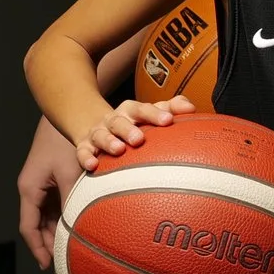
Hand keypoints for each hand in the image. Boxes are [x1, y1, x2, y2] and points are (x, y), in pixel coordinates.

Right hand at [17, 120, 87, 268]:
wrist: (68, 115)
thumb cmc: (66, 143)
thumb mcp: (70, 174)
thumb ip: (72, 200)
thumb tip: (80, 225)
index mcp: (30, 189)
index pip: (29, 227)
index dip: (38, 248)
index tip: (49, 265)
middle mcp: (32, 189)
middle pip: (37, 225)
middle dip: (48, 244)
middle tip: (64, 262)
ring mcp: (42, 185)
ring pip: (47, 216)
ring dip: (57, 232)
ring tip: (71, 250)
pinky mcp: (53, 179)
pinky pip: (56, 205)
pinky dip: (64, 218)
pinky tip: (78, 227)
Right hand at [73, 95, 191, 171]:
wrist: (96, 124)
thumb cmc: (134, 122)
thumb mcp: (151, 112)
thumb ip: (171, 108)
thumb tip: (191, 108)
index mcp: (132, 110)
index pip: (143, 109)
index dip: (155, 114)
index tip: (168, 121)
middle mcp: (114, 119)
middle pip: (120, 121)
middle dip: (129, 129)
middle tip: (139, 139)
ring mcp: (98, 132)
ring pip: (101, 135)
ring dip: (109, 141)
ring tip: (119, 150)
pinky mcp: (84, 146)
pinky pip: (82, 151)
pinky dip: (86, 157)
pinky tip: (92, 165)